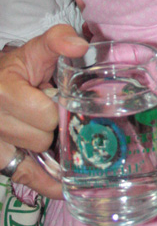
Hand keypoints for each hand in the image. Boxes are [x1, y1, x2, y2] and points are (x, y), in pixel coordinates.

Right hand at [0, 25, 87, 199]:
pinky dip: (47, 183)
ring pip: (37, 156)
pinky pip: (27, 178)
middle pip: (42, 138)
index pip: (45, 115)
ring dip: (46, 145)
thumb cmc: (14, 69)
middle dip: (52, 125)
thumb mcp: (33, 50)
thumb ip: (57, 40)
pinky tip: (64, 185)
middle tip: (48, 113)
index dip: (56, 107)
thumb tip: (79, 46)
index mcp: (2, 92)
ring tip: (40, 128)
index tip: (54, 98)